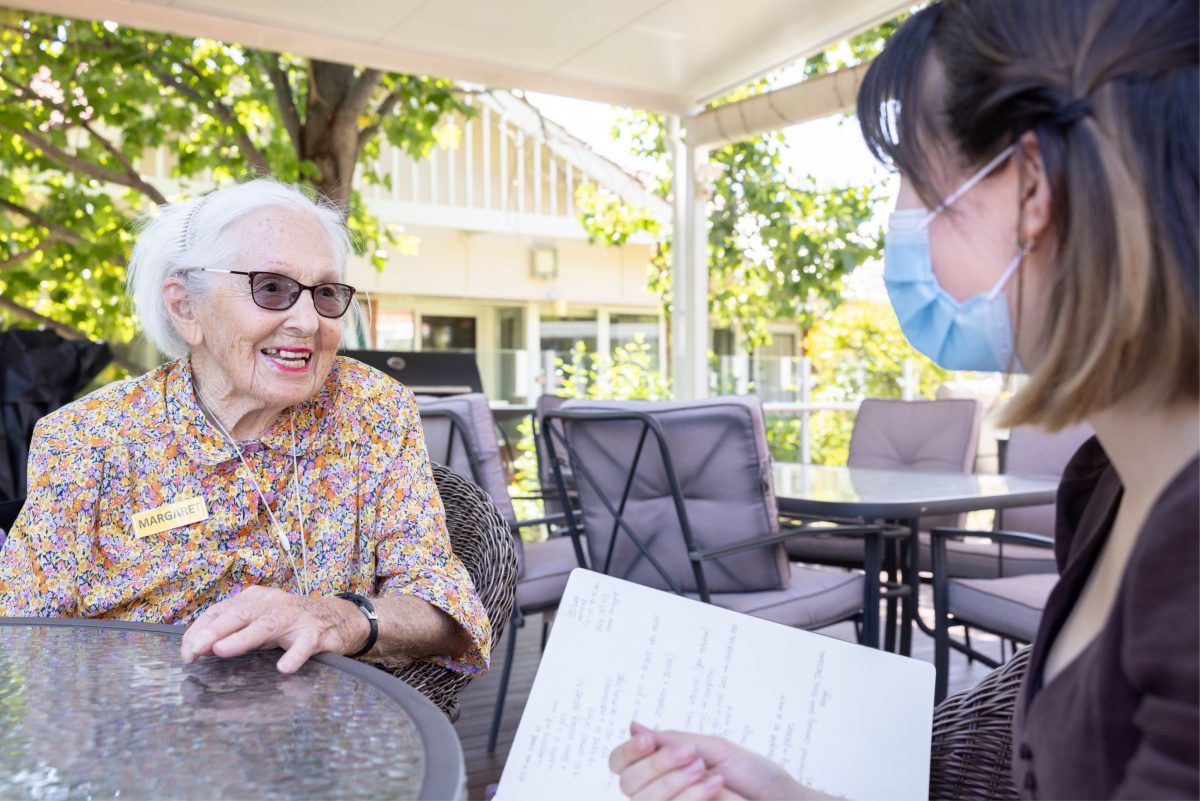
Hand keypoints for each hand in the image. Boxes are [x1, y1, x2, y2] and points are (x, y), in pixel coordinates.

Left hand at [180, 585, 368, 672]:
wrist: (340, 618)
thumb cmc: (291, 622)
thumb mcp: (260, 622)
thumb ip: (234, 632)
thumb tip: (199, 647)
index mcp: (255, 599)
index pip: (221, 611)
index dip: (200, 630)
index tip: (185, 652)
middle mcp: (272, 604)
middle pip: (239, 614)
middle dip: (213, 631)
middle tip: (193, 651)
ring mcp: (295, 617)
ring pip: (266, 625)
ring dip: (242, 638)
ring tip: (221, 650)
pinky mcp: (316, 633)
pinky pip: (305, 645)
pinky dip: (294, 656)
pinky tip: (284, 668)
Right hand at [610, 722, 818, 800]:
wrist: (783, 800)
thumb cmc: (754, 775)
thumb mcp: (712, 749)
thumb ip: (670, 741)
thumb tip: (633, 726)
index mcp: (663, 770)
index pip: (621, 765)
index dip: (627, 752)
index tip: (649, 740)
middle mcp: (661, 793)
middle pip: (628, 783)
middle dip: (659, 766)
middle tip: (694, 756)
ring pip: (645, 800)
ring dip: (675, 782)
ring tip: (710, 774)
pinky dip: (691, 797)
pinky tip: (717, 788)